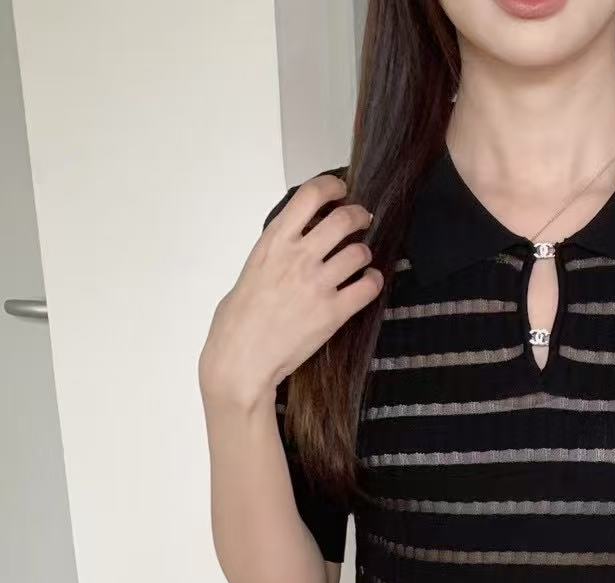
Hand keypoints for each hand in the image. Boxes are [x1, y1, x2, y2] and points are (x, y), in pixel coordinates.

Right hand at [198, 173, 382, 409]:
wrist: (242, 359)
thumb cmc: (237, 321)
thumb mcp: (250, 271)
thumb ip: (275, 253)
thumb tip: (293, 246)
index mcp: (274, 242)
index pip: (310, 196)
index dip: (332, 187)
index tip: (341, 190)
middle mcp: (299, 257)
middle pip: (343, 219)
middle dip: (358, 216)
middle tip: (362, 220)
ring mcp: (318, 284)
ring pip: (359, 253)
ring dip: (365, 253)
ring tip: (361, 260)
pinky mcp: (334, 313)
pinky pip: (367, 288)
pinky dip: (374, 282)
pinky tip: (369, 283)